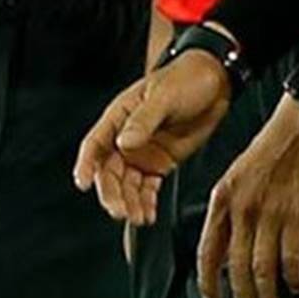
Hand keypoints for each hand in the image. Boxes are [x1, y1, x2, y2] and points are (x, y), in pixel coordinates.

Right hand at [73, 50, 232, 224]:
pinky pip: (147, 188)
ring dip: (129, 202)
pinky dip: (146, 202)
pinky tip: (149, 216)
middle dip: (112, 193)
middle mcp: (125, 139)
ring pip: (127, 184)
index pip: (95, 144)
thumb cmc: (185, 80)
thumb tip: (125, 144)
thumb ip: (144, 120)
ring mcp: (142, 153)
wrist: (216, 83)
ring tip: (139, 218)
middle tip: (121, 211)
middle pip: (109, 171)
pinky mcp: (160, 164)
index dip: (86, 164)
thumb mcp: (165, 96)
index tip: (83, 183)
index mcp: (119, 117)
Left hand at [197, 95, 298, 297]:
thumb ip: (228, 212)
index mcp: (223, 198)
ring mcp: (271, 213)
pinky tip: (296, 285)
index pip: (208, 251)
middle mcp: (243, 209)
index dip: (208, 282)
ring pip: (262, 269)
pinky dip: (294, 277)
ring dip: (267, 295)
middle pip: (236, 268)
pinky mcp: (298, 215)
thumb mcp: (236, 176)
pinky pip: (293, 258)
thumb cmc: (271, 149)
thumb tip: (227, 253)